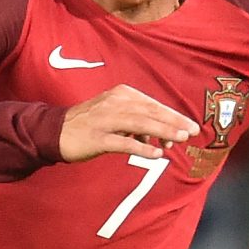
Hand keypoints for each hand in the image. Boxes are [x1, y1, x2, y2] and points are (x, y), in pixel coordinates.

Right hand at [59, 85, 198, 162]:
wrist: (55, 131)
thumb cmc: (89, 124)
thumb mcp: (115, 115)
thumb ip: (139, 122)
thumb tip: (164, 137)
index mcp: (121, 94)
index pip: (152, 104)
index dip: (173, 115)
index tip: (190, 126)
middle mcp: (114, 103)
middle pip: (150, 111)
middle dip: (173, 122)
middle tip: (192, 132)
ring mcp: (105, 120)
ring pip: (140, 123)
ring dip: (162, 131)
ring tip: (179, 140)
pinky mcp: (97, 138)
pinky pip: (122, 142)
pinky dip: (141, 146)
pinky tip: (155, 154)